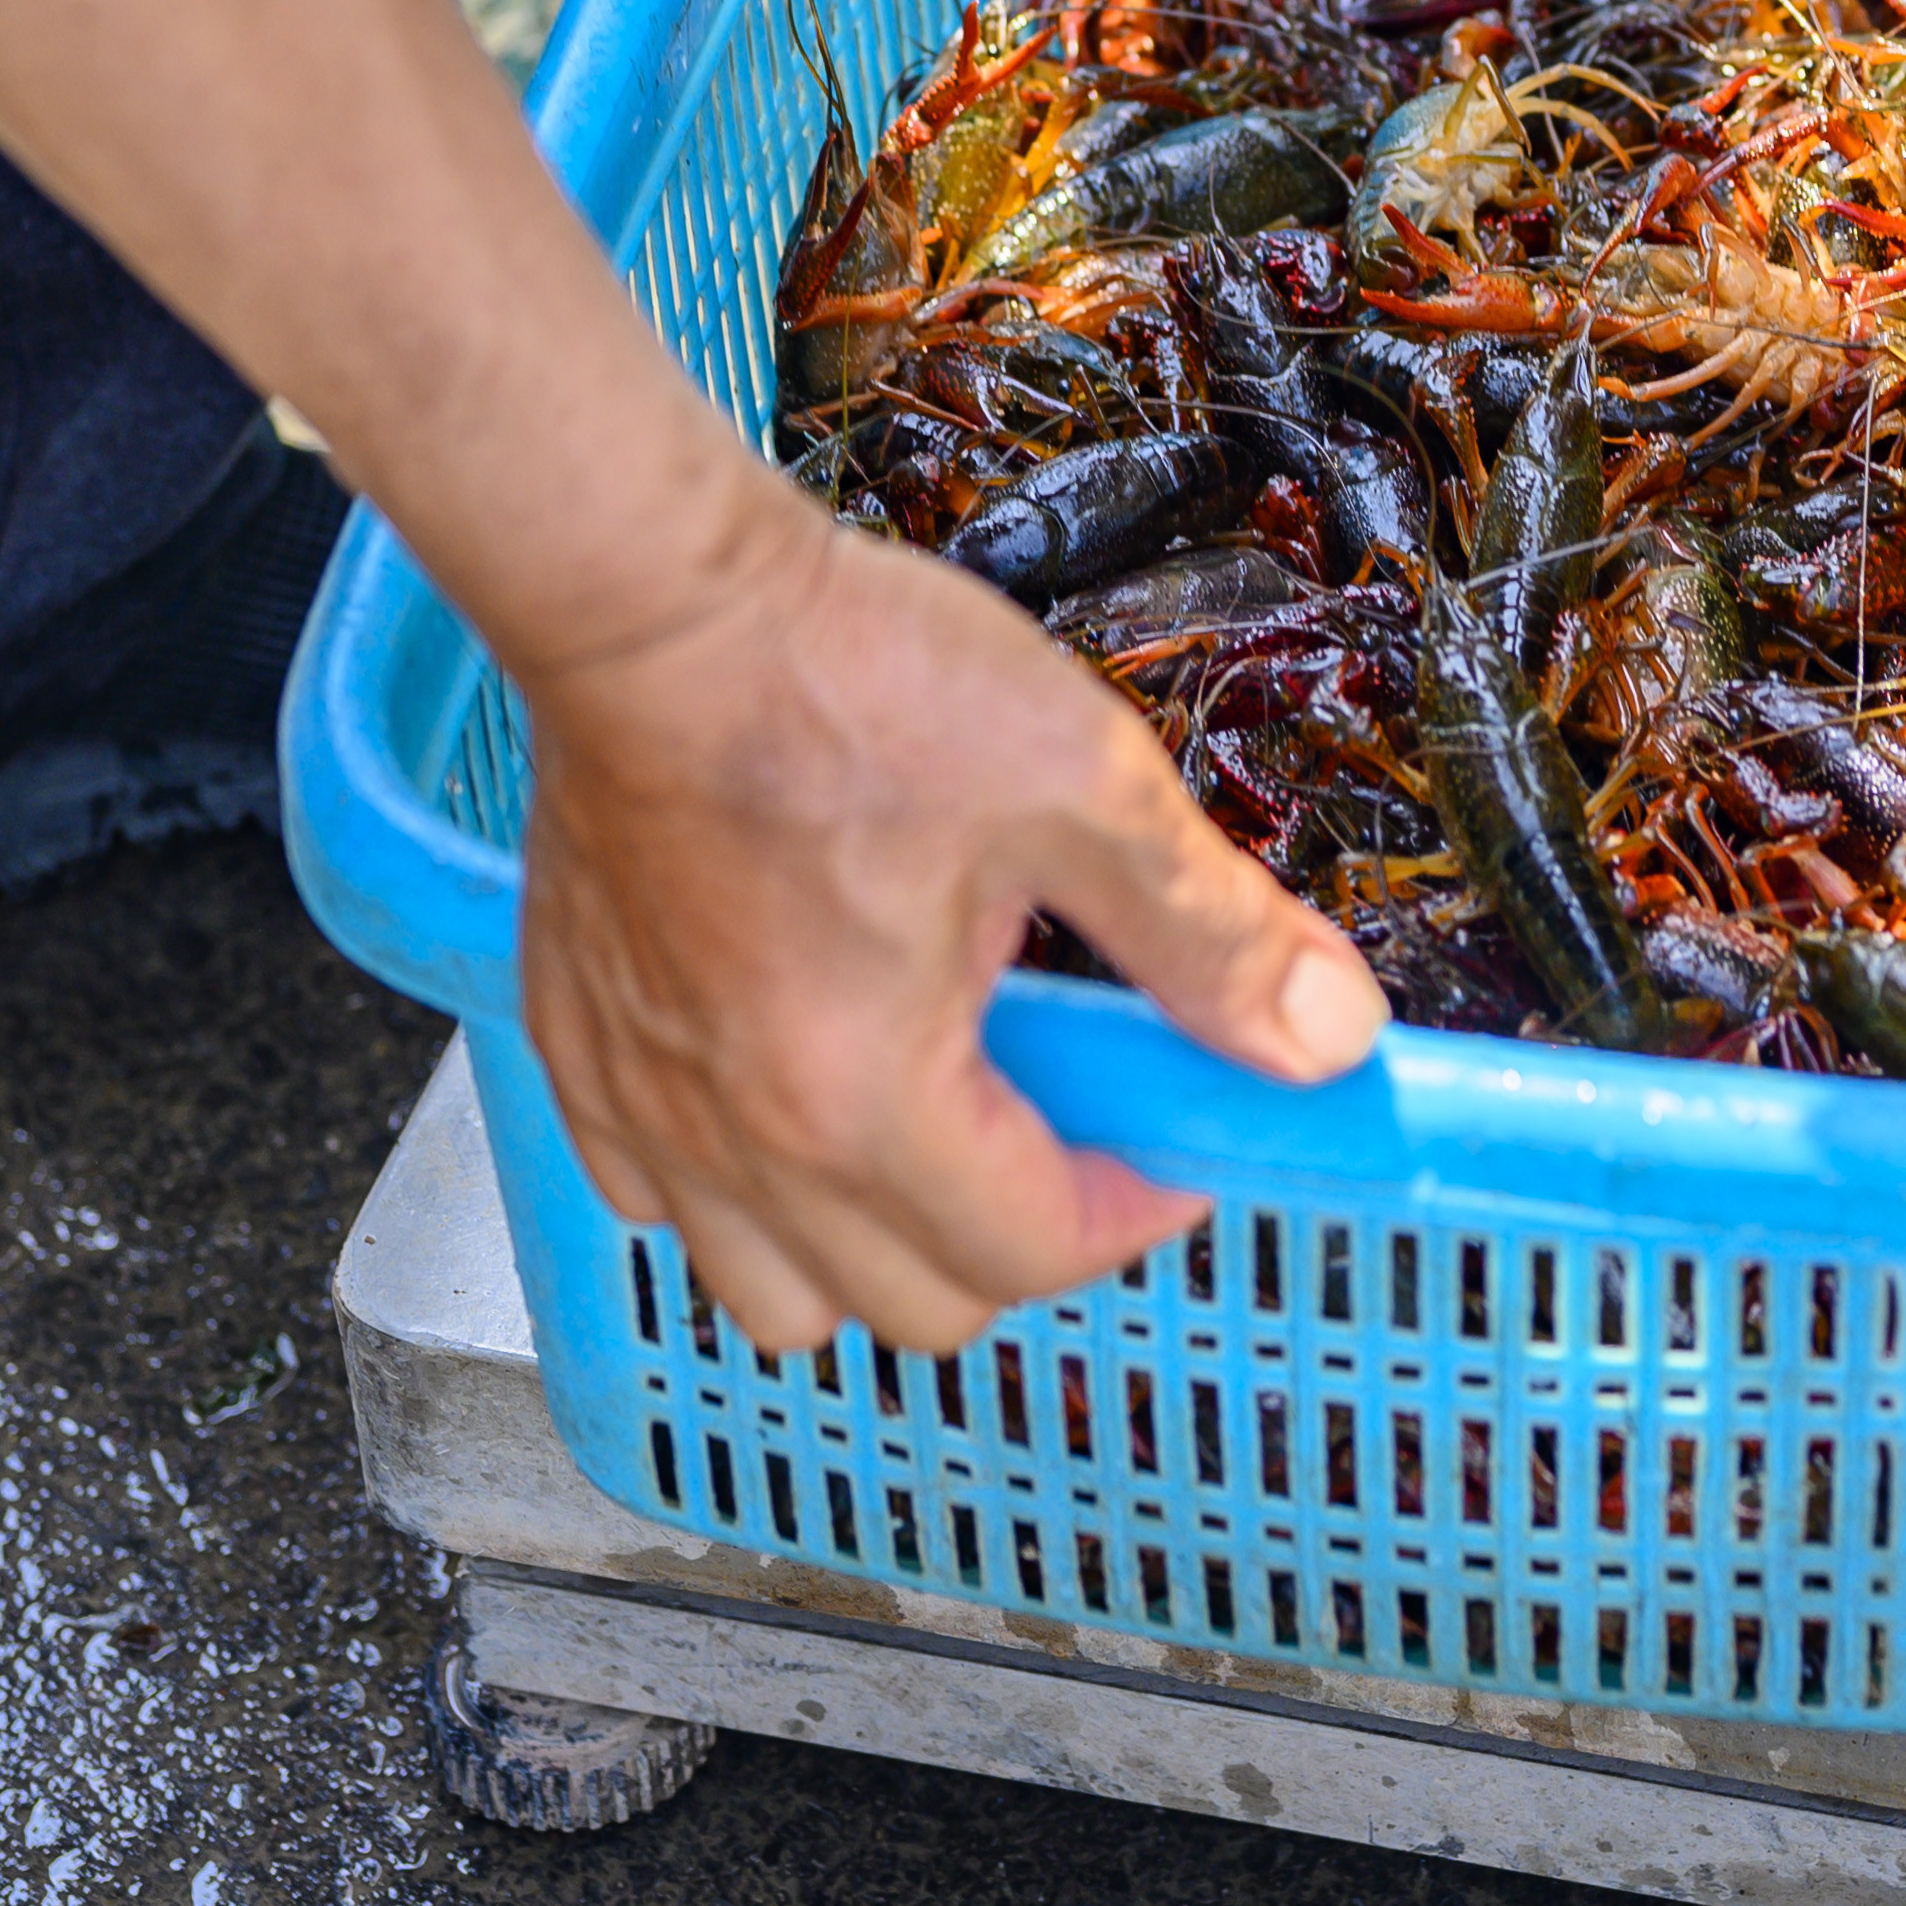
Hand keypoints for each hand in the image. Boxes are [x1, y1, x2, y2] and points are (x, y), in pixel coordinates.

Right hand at [509, 482, 1387, 1356]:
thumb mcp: (1082, 788)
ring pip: (772, 1294)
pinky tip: (796, 1084)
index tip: (1173, 1138)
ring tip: (934, 1125)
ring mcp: (642, 1104)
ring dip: (873, 1251)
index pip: (1032, 1254)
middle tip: (1071, 1122)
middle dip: (1022, 1238)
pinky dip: (738, 1193)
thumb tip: (1330, 1038)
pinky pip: (656, 1205)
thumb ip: (1211, 937)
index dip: (1136, 1210)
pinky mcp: (575, 1048)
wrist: (651, 596)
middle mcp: (739, 1141)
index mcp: (867, 1099)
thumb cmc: (846, 676)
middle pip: (912, 1308)